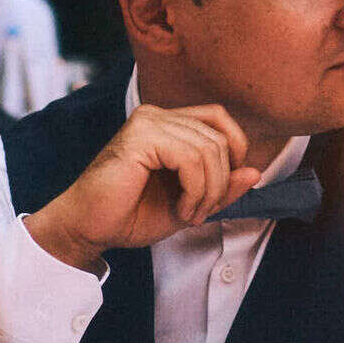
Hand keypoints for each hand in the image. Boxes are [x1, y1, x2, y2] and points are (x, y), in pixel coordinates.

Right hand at [26, 104, 262, 272]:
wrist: (88, 228)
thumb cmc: (130, 214)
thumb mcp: (189, 203)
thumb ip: (221, 187)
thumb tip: (256, 171)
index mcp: (167, 123)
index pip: (219, 118)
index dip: (234, 150)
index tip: (221, 190)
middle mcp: (157, 115)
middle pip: (218, 136)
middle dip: (220, 182)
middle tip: (199, 212)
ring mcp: (147, 122)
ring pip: (209, 149)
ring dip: (208, 191)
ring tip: (189, 214)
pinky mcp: (140, 137)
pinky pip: (191, 158)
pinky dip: (196, 190)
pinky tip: (183, 210)